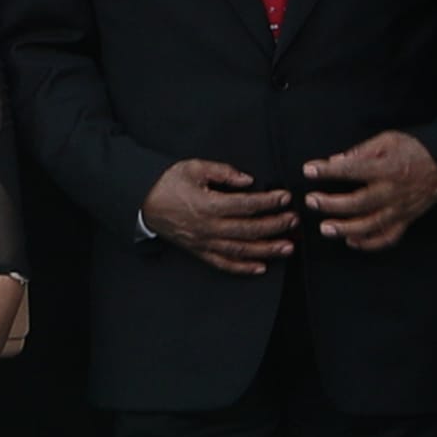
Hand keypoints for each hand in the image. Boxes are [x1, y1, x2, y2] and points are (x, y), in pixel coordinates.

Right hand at [143, 160, 296, 271]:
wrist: (143, 201)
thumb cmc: (167, 182)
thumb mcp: (194, 167)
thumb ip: (223, 172)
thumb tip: (247, 180)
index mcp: (207, 204)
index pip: (246, 205)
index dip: (268, 201)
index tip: (284, 197)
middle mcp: (208, 227)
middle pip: (249, 229)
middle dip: (275, 225)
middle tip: (294, 220)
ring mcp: (204, 242)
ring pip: (241, 250)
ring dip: (267, 250)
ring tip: (288, 247)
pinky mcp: (199, 251)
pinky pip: (224, 264)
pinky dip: (243, 268)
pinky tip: (261, 267)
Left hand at [301, 130, 436, 251]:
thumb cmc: (414, 150)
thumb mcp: (388, 140)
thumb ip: (361, 151)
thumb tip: (336, 160)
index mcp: (387, 168)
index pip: (352, 169)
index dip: (328, 171)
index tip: (309, 170)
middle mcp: (392, 191)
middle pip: (358, 202)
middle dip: (331, 204)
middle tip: (311, 201)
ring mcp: (400, 209)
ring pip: (370, 225)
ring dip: (345, 229)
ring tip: (325, 228)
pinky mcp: (406, 220)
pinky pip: (388, 237)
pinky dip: (369, 243)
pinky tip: (352, 242)